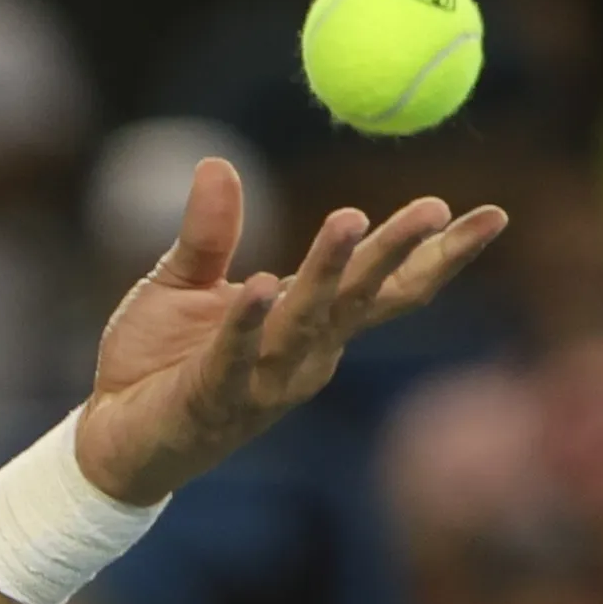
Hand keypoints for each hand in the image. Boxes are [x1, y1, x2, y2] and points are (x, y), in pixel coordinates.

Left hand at [73, 158, 506, 505]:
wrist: (111, 439)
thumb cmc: (157, 364)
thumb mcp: (184, 283)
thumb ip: (212, 232)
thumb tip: (219, 164)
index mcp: (308, 325)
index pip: (385, 288)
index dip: (438, 255)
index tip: (492, 216)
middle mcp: (302, 356)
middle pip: (361, 298)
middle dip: (398, 253)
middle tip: (435, 208)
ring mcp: (263, 382)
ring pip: (307, 320)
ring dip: (330, 271)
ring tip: (350, 218)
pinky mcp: (213, 400)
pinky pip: (236, 355)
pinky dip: (249, 320)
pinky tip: (263, 283)